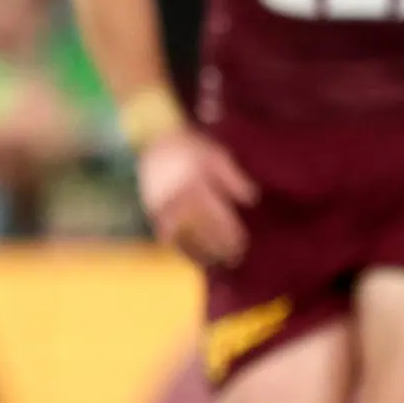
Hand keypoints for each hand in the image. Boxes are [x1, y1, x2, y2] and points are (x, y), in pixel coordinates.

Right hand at [137, 128, 255, 266]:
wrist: (154, 139)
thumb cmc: (191, 147)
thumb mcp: (217, 155)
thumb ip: (233, 178)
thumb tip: (251, 201)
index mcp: (199, 186)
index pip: (219, 218)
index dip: (231, 235)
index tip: (242, 247)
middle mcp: (181, 199)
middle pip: (203, 231)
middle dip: (219, 248)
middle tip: (232, 260)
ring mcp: (165, 206)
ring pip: (184, 235)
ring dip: (198, 252)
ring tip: (211, 263)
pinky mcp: (152, 209)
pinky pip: (166, 233)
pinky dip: (176, 245)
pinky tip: (185, 254)